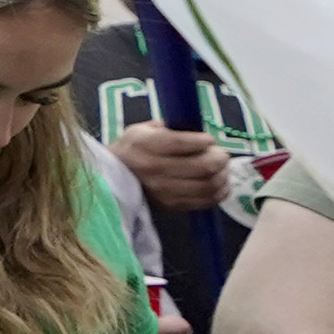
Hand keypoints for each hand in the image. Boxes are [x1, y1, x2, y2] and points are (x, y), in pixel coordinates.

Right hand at [114, 124, 232, 212]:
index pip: (183, 143)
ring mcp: (164, 191)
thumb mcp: (142, 130)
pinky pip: (205, 201)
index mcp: (146, 145)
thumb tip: (197, 131)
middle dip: (219, 158)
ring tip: (222, 170)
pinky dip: (219, 193)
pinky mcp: (172, 206)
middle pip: (203, 166)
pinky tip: (220, 184)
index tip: (208, 139)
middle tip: (221, 154)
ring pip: (208, 185)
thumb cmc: (130, 150)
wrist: (110, 179)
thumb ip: (169, 128)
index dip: (203, 141)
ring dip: (222, 176)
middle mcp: (155, 170)